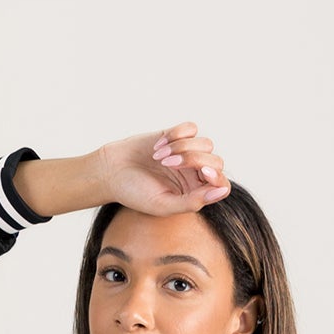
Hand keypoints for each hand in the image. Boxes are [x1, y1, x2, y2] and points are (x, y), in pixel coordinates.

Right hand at [95, 122, 231, 216]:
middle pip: (215, 161)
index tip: (202, 172)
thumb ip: (192, 202)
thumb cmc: (135, 193)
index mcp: (195, 194)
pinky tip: (158, 145)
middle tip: (167, 163)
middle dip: (193, 160)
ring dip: (181, 147)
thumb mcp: (163, 205)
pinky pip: (190, 128)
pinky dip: (176, 134)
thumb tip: (221, 192)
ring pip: (204, 144)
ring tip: (159, 157)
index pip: (221, 184)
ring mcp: (187, 154)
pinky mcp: (177, 136)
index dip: (217, 177)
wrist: (112, 171)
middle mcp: (194, 174)